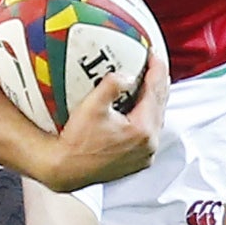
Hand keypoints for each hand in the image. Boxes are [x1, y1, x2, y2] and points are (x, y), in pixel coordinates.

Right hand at [35, 67, 162, 193]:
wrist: (65, 169)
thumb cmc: (76, 142)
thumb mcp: (91, 107)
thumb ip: (111, 86)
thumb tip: (126, 76)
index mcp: (143, 130)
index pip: (155, 92)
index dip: (156, 70)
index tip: (154, 55)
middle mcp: (149, 145)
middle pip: (160, 106)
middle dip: (158, 83)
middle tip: (154, 65)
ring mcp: (144, 155)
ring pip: (155, 120)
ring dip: (153, 101)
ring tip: (149, 83)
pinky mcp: (137, 161)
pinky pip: (148, 133)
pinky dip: (146, 117)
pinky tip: (139, 109)